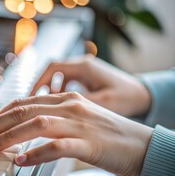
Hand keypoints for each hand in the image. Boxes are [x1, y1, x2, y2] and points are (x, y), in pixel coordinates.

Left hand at [0, 92, 153, 175]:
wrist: (144, 146)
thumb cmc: (107, 136)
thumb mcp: (76, 120)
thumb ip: (51, 121)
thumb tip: (20, 133)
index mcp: (65, 99)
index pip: (23, 102)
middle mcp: (70, 106)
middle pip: (23, 110)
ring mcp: (80, 123)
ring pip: (36, 125)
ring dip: (7, 137)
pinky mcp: (89, 143)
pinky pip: (57, 146)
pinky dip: (36, 153)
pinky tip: (20, 160)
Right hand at [30, 56, 151, 116]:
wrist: (146, 96)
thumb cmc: (129, 98)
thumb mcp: (104, 102)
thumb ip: (79, 103)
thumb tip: (57, 110)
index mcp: (85, 67)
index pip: (51, 68)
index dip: (38, 83)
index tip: (30, 97)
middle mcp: (82, 65)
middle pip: (50, 72)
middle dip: (37, 89)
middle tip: (29, 105)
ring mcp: (84, 71)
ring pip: (55, 77)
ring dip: (46, 91)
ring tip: (40, 108)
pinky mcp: (86, 78)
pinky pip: (64, 83)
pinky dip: (56, 93)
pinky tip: (56, 107)